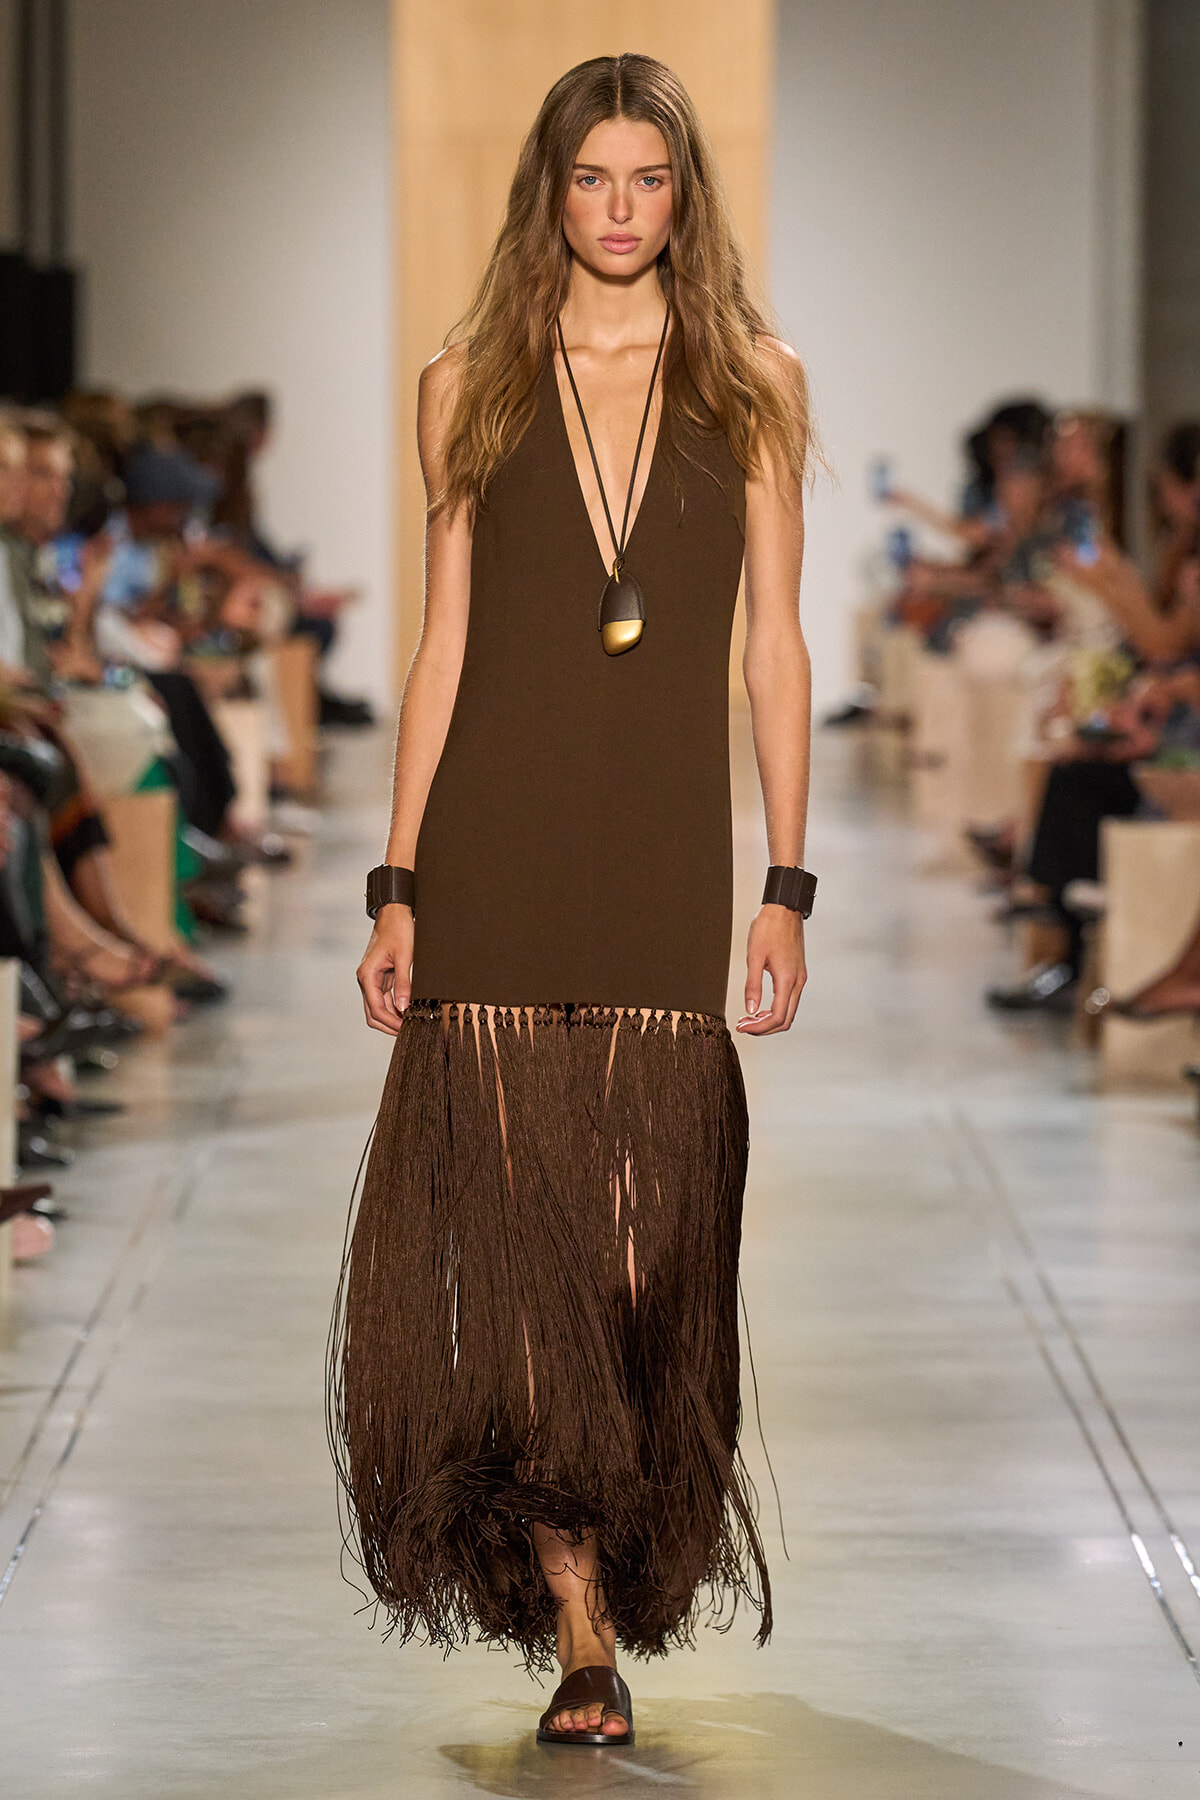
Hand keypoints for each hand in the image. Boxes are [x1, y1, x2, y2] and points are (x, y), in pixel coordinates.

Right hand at [356, 904, 413, 1035]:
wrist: (395, 914)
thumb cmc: (399, 931)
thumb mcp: (405, 957)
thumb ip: (404, 984)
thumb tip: (403, 1008)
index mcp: (367, 975)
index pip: (375, 1008)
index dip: (390, 1022)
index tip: (406, 1028)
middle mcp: (366, 979)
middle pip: (373, 1013)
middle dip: (388, 1025)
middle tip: (408, 1030)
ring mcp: (372, 980)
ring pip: (378, 1008)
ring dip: (391, 1017)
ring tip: (410, 1022)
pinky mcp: (381, 978)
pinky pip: (384, 999)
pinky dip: (394, 1007)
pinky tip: (408, 1011)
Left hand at [737, 905, 806, 1034]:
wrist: (785, 908)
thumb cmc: (769, 928)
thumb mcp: (754, 956)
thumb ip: (752, 986)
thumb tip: (750, 1010)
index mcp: (787, 979)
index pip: (777, 1017)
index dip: (759, 1028)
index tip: (743, 1027)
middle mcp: (798, 982)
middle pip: (786, 1019)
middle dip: (764, 1027)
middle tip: (744, 1025)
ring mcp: (800, 978)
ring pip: (789, 1011)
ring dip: (770, 1018)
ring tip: (749, 1017)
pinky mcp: (798, 973)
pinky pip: (789, 999)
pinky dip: (776, 1008)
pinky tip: (761, 1005)